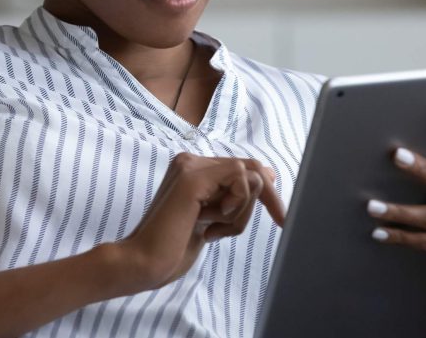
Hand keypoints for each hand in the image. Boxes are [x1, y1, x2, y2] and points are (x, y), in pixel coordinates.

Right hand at [112, 153, 284, 292]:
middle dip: (268, 198)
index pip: (245, 169)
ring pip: (248, 176)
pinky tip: (208, 225)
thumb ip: (235, 197)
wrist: (143, 263)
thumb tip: (267, 174)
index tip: (281, 218)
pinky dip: (236, 207)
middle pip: (252, 169)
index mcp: (195, 169)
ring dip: (241, 212)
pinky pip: (240, 179)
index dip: (267, 193)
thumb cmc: (173, 248)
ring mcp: (190, 166)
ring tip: (212, 231)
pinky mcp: (192, 177)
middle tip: (279, 221)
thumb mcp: (214, 221)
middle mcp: (191, 161)